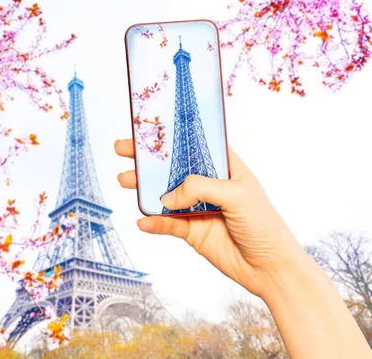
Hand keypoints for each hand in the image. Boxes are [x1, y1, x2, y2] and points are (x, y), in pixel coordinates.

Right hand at [114, 139, 306, 298]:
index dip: (175, 135)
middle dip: (149, 160)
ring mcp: (199, 208)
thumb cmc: (264, 225)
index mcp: (226, 168)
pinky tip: (142, 221)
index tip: (152, 126)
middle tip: (124, 149)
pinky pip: (167, 224)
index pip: (197, 145)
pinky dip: (153, 222)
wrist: (270, 268)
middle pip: (173, 167)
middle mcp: (210, 185)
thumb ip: (200, 188)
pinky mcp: (192, 231)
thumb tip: (168, 197)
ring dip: (144, 188)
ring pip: (165, 194)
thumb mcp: (236, 195)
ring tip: (124, 180)